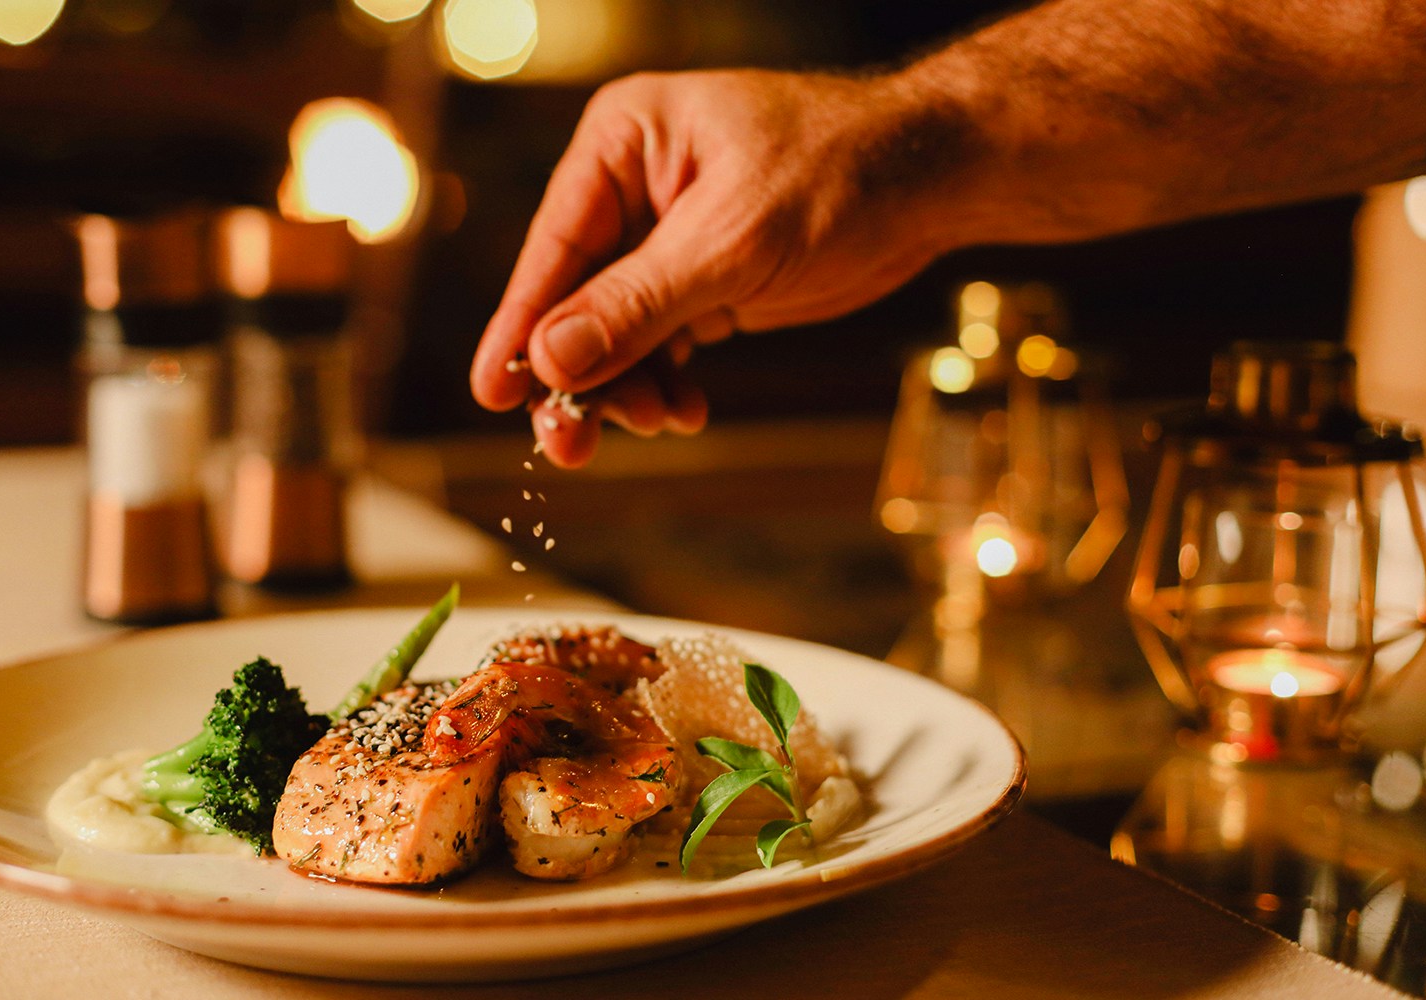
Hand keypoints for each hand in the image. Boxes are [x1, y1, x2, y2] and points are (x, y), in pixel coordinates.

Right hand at [470, 68, 982, 466]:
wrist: (933, 181)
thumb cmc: (839, 173)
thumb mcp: (729, 243)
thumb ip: (636, 305)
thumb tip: (550, 359)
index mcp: (622, 142)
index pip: (554, 246)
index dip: (523, 325)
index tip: (493, 391)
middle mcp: (633, 186)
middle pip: (577, 297)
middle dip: (579, 372)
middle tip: (566, 446)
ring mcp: (667, 235)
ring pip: (617, 330)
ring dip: (627, 386)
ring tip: (657, 421)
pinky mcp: (703, 276)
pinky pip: (661, 340)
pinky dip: (666, 380)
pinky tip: (682, 410)